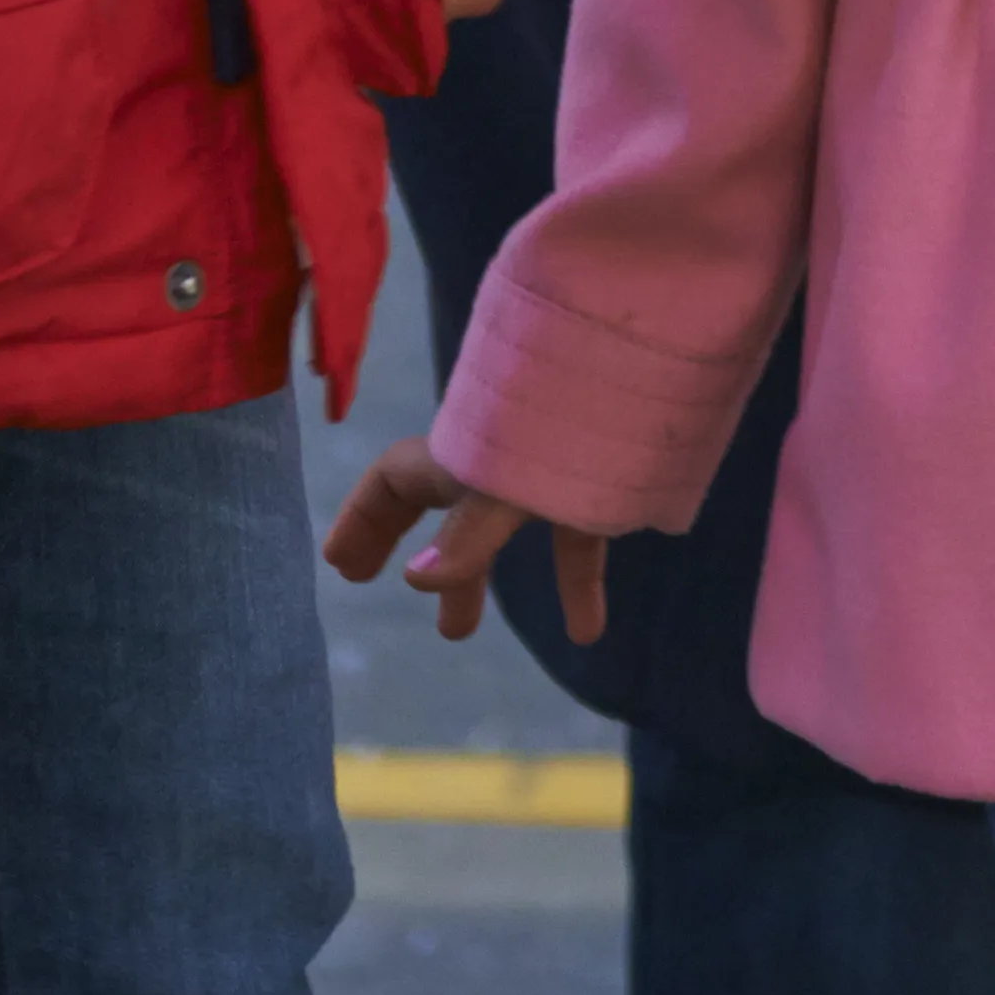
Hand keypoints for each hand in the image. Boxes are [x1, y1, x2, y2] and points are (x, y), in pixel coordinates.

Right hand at [322, 435, 605, 645]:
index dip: (363, 519)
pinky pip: (576, 544)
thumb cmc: (572, 416)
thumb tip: (418, 578)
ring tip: (456, 633)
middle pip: (432, 499)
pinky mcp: (597, 486)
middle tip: (366, 579)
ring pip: (496, 529)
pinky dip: (577, 586)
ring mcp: (545, 471)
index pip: (394, 480)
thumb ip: (470, 532)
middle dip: (396, 538)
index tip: (341, 565)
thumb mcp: (513, 479)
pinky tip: (586, 634)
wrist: (653, 360)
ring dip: (471, 579)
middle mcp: (497, 460)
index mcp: (463, 453)